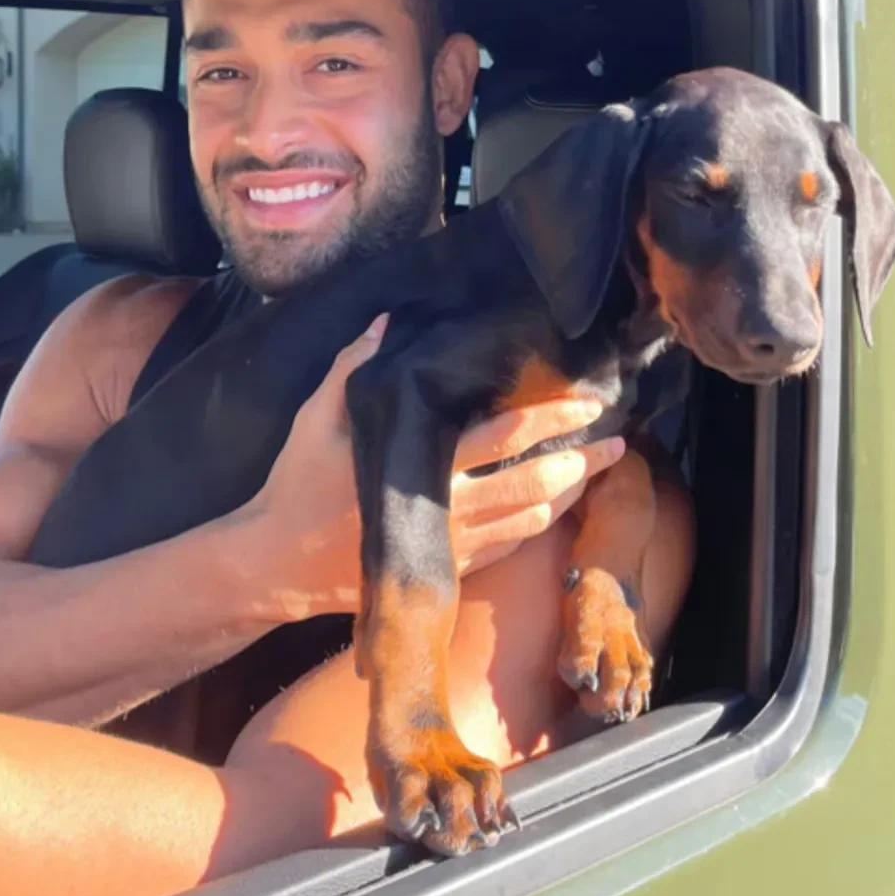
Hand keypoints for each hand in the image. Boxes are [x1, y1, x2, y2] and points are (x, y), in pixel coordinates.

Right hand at [244, 315, 624, 621]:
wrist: (275, 566)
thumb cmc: (295, 487)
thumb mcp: (314, 420)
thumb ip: (348, 367)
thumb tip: (384, 322)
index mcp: (417, 463)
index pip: (500, 437)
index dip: (550, 418)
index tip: (586, 401)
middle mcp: (443, 507)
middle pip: (530, 483)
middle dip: (580, 460)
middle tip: (619, 441)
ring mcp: (447, 546)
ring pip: (525, 522)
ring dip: (568, 495)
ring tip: (600, 472)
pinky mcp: (443, 573)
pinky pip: (504, 553)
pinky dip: (536, 530)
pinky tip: (557, 511)